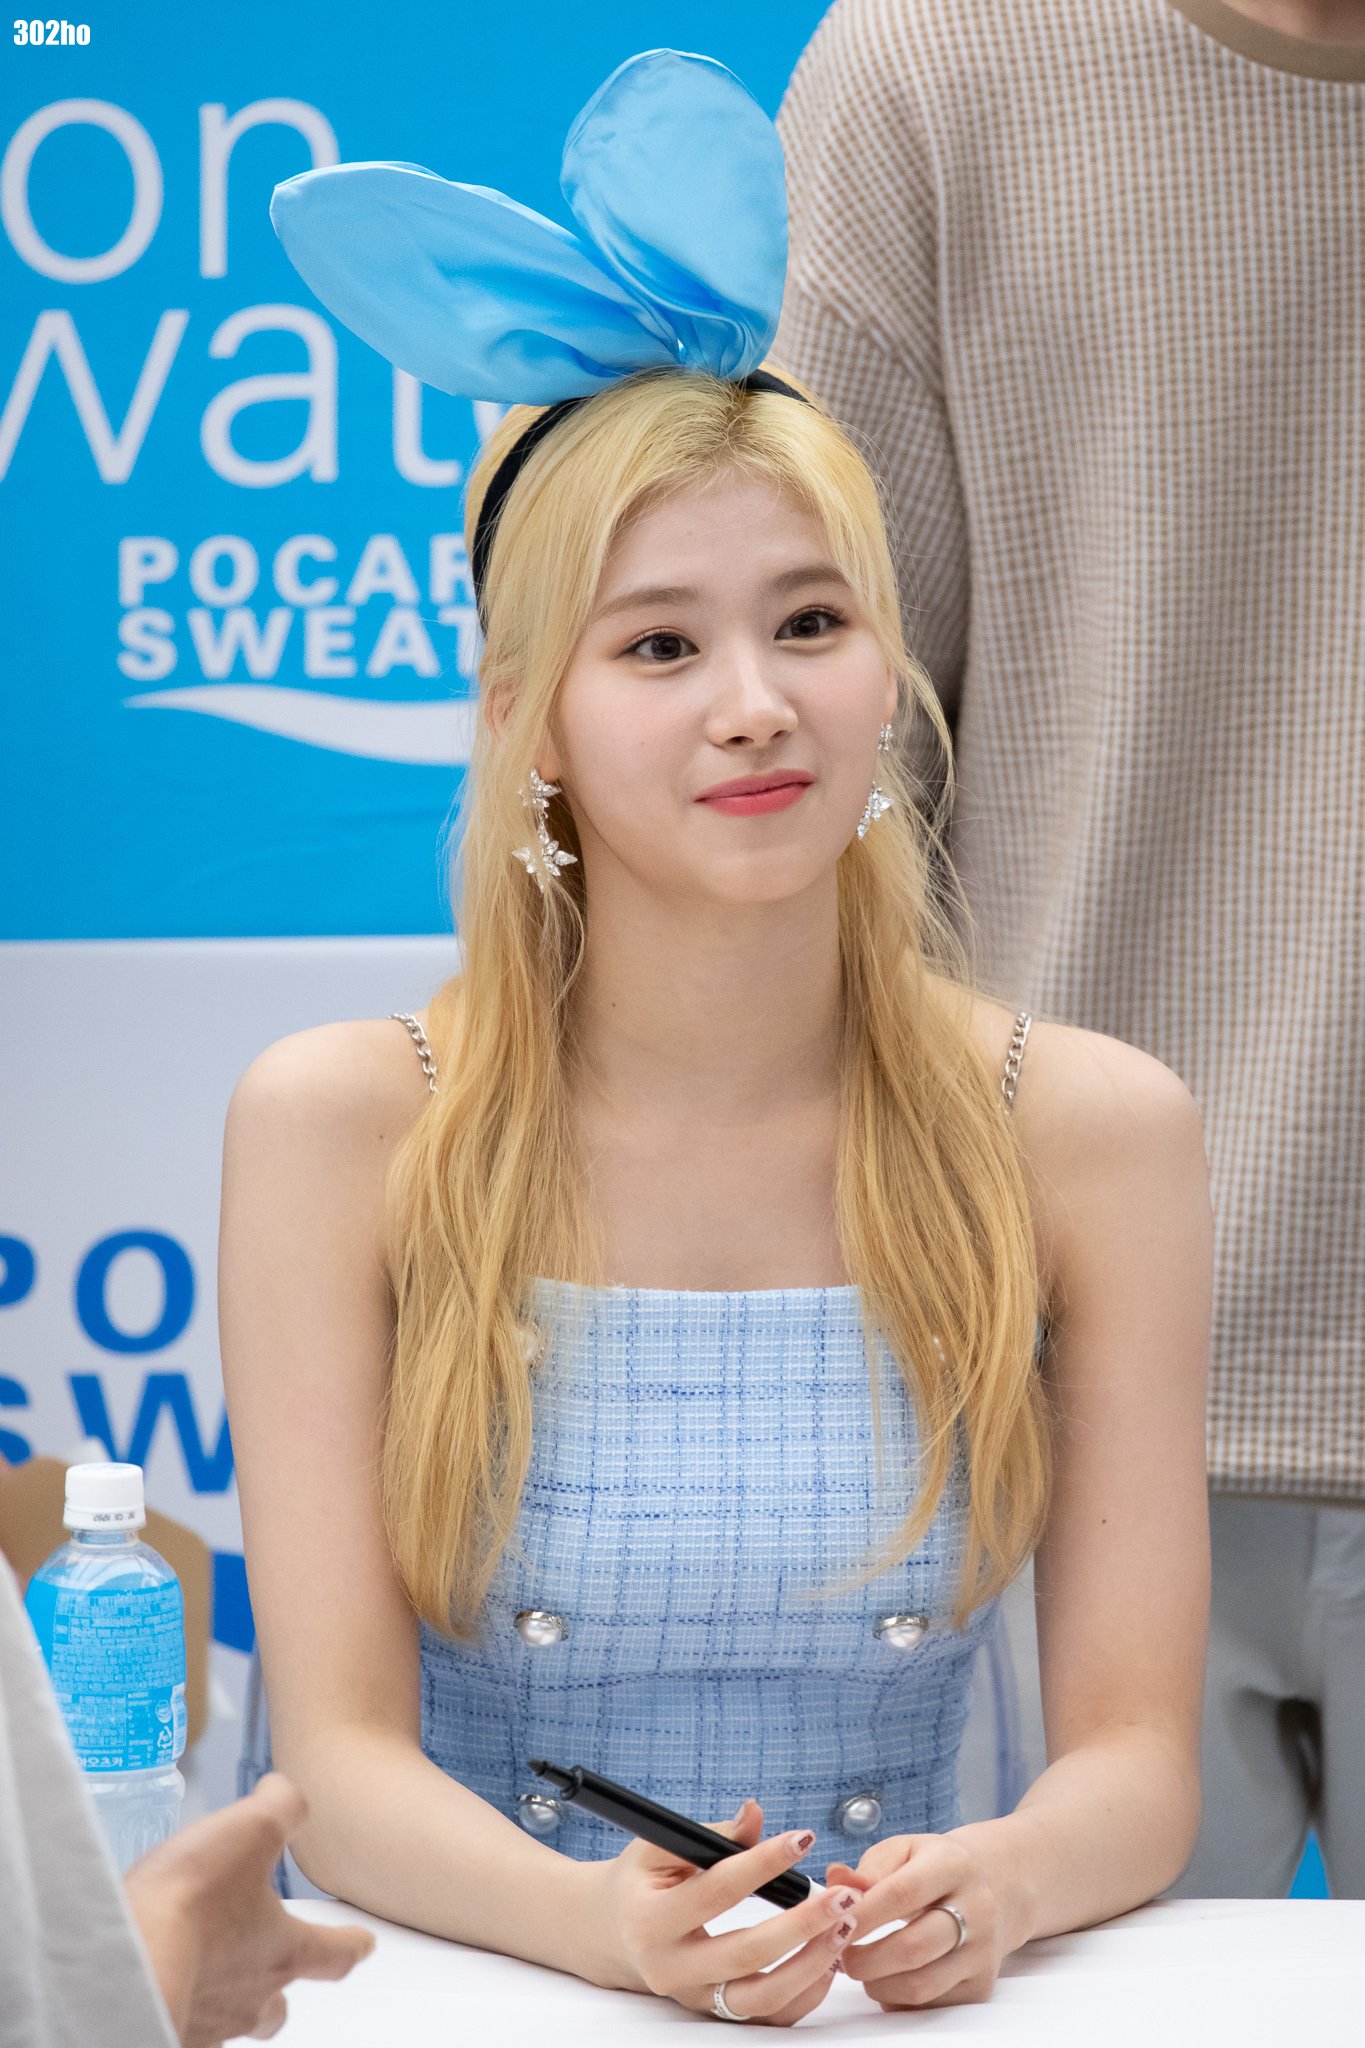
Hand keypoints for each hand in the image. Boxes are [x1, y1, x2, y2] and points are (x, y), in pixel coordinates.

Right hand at [124, 1772, 375, 2045]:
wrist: (126, 1965)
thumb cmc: (191, 1903)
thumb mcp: (252, 1828)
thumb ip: (282, 1805)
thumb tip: (284, 1791)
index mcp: (284, 1950)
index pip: (336, 1953)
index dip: (353, 1944)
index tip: (364, 1943)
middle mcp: (250, 1998)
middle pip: (278, 2006)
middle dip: (279, 1988)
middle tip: (272, 1968)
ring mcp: (207, 2024)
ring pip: (230, 2021)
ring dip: (224, 1997)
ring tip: (205, 1972)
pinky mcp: (164, 2031)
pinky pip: (182, 2026)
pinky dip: (177, 2004)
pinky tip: (160, 1982)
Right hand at [587, 1796, 862, 2024]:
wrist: (613, 1934)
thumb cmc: (640, 1882)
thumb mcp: (659, 1847)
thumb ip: (712, 1834)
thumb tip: (755, 1814)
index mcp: (651, 1919)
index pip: (717, 1890)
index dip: (763, 1863)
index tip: (803, 1839)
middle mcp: (671, 1967)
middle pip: (747, 1953)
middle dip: (802, 1925)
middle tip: (841, 1897)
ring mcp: (694, 1996)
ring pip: (762, 1996)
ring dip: (810, 1964)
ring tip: (843, 1929)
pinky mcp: (713, 2011)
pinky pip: (766, 2015)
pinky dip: (803, 1994)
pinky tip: (827, 1963)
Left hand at [824, 1831, 1006, 2009]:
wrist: (991, 1887)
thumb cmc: (933, 1867)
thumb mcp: (903, 1851)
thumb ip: (868, 1869)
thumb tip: (836, 1882)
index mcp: (954, 1865)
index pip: (902, 1893)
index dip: (863, 1914)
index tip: (834, 1924)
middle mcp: (977, 1908)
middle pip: (913, 1948)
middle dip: (866, 1959)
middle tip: (841, 1955)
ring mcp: (983, 1951)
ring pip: (921, 1985)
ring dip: (878, 1984)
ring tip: (861, 1968)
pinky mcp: (982, 1984)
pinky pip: (931, 2005)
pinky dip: (899, 1999)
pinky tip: (887, 1979)